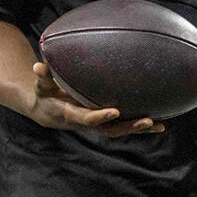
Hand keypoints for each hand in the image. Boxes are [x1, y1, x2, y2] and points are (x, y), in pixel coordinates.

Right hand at [28, 62, 164, 136]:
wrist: (48, 111)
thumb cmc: (45, 93)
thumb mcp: (41, 85)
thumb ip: (43, 76)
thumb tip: (37, 66)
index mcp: (72, 115)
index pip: (87, 118)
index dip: (100, 116)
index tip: (114, 111)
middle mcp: (87, 122)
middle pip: (110, 129)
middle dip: (128, 126)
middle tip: (147, 120)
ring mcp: (97, 124)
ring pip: (120, 130)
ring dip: (138, 128)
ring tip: (159, 125)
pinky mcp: (104, 122)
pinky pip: (123, 125)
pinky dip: (139, 126)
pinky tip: (159, 122)